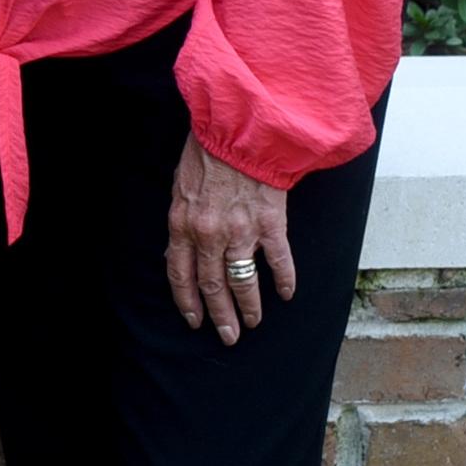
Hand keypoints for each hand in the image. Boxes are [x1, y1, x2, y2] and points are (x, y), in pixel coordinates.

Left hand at [166, 135, 294, 342]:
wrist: (237, 129)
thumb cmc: (206, 153)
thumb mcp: (179, 188)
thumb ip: (182, 223)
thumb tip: (180, 252)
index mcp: (183, 225)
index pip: (180, 275)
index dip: (188, 302)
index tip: (195, 320)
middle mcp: (209, 235)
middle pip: (213, 285)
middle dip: (220, 315)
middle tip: (228, 336)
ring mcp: (241, 231)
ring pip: (243, 280)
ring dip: (249, 306)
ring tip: (253, 322)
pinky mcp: (270, 223)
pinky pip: (278, 260)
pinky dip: (283, 279)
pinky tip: (286, 294)